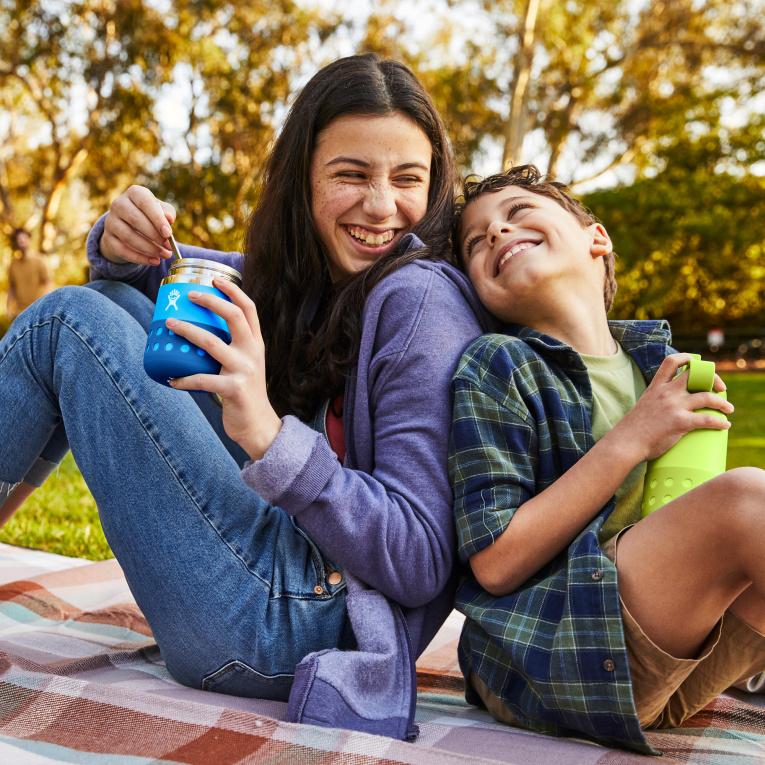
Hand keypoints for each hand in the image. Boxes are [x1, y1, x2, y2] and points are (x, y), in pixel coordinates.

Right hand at [100, 185, 175, 265]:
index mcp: (135, 193)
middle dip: (155, 236)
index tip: (168, 233)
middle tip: (169, 247)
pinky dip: (139, 258)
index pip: (145, 203)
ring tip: (164, 255)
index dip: (157, 219)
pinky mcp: (107, 238)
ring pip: (128, 236)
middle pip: (136, 220)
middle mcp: (119, 204)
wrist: (130, 224)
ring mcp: (110, 221)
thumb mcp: (161, 210)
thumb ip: (167, 213)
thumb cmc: (150, 214)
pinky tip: (153, 261)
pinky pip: (121, 250)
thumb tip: (169, 218)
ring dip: (149, 248)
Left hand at [164, 278, 282, 460]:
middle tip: (189, 296)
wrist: (259, 426)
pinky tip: (172, 379)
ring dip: (187, 331)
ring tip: (170, 325)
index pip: (249, 309)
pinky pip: (201, 380)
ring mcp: (244, 370)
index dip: (232, 290)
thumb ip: (234, 348)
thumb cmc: (246, 394)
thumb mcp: (247, 365)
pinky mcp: (233, 389)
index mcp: (256, 344)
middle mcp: (253, 353)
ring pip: (211, 343)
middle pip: (234, 316)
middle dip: (210, 301)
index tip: (214, 279)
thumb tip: (200, 332)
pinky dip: (183, 379)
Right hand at [611, 353, 733, 463]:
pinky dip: (720, 422)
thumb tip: (671, 407)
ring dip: (723, 403)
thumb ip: (657, 401)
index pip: (672, 361)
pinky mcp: (680, 422)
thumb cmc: (633, 429)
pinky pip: (708, 419)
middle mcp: (666, 392)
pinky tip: (725, 425)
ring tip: (728, 409)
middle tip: (721, 388)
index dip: (688, 358)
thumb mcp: (644, 405)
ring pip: (707, 396)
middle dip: (714, 379)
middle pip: (696, 375)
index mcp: (656, 387)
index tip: (698, 364)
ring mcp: (673, 406)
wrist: (626, 443)